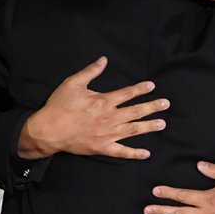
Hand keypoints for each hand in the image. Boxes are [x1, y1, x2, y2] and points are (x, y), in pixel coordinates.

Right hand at [16, 57, 168, 159]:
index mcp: (103, 101)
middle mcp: (109, 118)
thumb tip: (104, 59)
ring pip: (133, 130)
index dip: (140, 89)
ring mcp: (107, 134)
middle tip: (166, 104)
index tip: (152, 86)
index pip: (127, 94)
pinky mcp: (102, 148)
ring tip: (162, 123)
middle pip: (135, 112)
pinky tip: (146, 153)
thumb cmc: (59, 106)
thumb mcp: (72, 83)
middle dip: (152, 107)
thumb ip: (90, 71)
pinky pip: (122, 152)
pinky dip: (134, 153)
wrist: (48, 131)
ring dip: (149, 127)